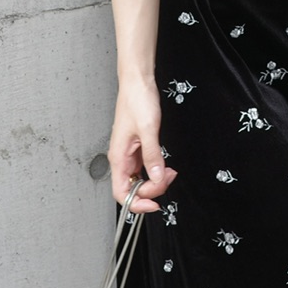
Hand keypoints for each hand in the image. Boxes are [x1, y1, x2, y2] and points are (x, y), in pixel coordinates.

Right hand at [108, 76, 177, 210]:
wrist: (137, 83)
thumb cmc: (136, 100)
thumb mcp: (148, 129)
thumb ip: (153, 156)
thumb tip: (157, 177)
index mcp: (118, 157)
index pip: (122, 193)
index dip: (137, 203)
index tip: (154, 204)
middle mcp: (121, 158)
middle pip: (133, 189)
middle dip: (152, 189)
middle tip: (168, 178)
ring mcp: (129, 154)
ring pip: (140, 179)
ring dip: (156, 180)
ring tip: (169, 172)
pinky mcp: (137, 148)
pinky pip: (145, 168)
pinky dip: (156, 171)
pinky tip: (165, 166)